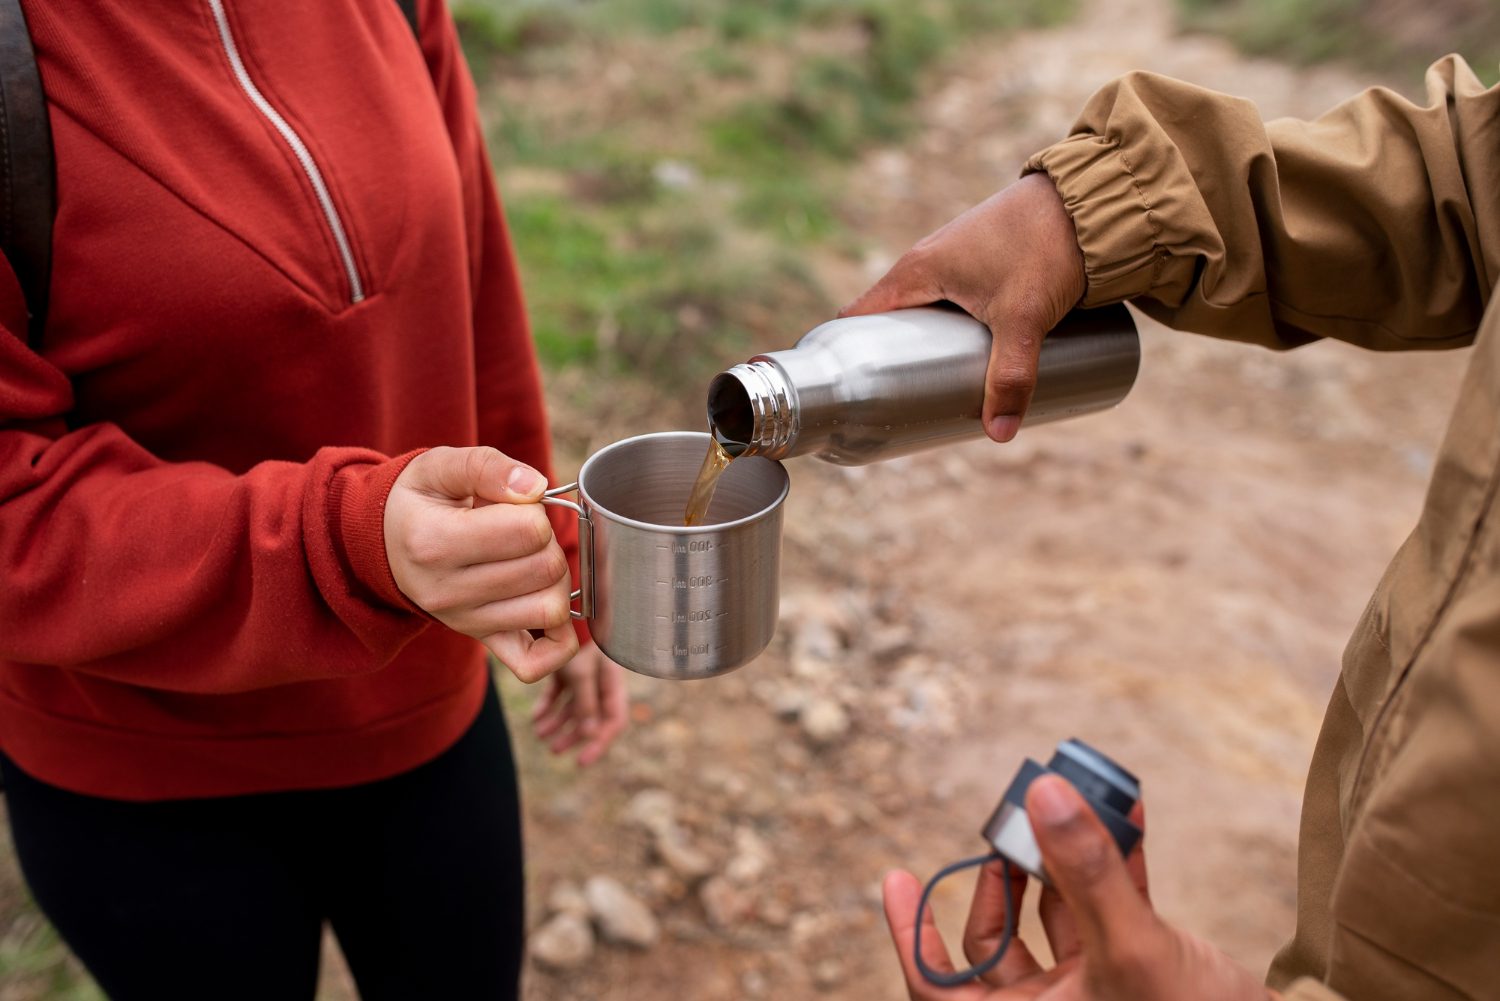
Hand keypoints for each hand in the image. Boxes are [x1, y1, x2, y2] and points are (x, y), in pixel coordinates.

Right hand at [384, 445, 577, 682]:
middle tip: (522, 531)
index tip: (515, 505)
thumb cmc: (418, 501)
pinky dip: (558, 641)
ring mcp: (464, 622)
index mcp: (434, 543)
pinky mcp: (481, 640)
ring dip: (557, 579)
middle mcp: (446, 591)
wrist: (385, 543)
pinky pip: (533, 664)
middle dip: (548, 541)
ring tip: (530, 561)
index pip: (528, 530)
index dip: (535, 510)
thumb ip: (487, 467)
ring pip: (550, 609)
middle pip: (545, 569)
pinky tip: (547, 606)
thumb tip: (535, 487)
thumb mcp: (440, 466)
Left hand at [530, 641, 629, 764]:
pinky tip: (536, 718)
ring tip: (540, 734)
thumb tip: (589, 734)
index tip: (581, 761)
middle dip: (572, 735)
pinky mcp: (567, 667)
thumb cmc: (578, 638)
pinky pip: (560, 693)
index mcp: (612, 683)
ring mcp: (584, 674)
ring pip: (573, 706)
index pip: (613, 720)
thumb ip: (586, 703)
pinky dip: (549, 705)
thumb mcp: (582, 673)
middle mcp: (601, 680)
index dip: (599, 743)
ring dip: (558, 723)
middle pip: (590, 717)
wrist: (561, 608)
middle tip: (554, 750)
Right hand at [841, 173, 1085, 442]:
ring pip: (927, 311)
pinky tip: (969, 353)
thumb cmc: (1044, 246)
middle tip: (905, 404)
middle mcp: (927, 261)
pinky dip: (953, 328)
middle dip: (895, 361)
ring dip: (928, 345)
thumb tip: (999, 434)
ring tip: (939, 387)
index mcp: (916, 271)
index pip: (859, 316)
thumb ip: (1012, 377)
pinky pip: (953, 300)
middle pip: (893, 320)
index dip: (848, 353)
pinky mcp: (983, 259)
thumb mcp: (1024, 319)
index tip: (854, 390)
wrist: (1089, 199)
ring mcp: (956, 258)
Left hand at [883, 776, 1277, 999]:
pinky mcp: (1137, 978)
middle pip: (997, 946)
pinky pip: (1107, 916)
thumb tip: (1043, 792)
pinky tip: (1125, 814)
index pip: (940, 991)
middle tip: (1011, 826)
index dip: (911, 934)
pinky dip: (1113, 869)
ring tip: (1068, 804)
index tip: (893, 874)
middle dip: (1002, 880)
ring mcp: (1096, 998)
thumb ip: (1089, 873)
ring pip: (1055, 923)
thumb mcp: (1134, 951)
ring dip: (1061, 862)